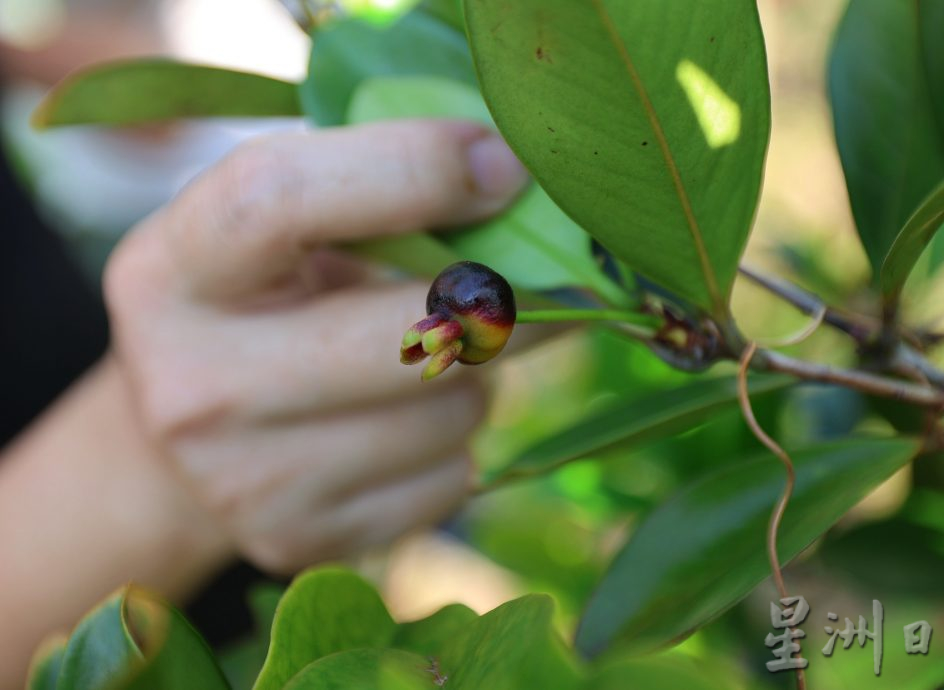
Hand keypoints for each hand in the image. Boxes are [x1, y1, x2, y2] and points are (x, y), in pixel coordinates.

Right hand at [103, 120, 527, 573]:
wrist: (200, 428)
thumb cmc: (270, 302)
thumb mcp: (290, 228)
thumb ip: (381, 191)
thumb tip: (521, 181)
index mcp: (170, 271)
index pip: (282, 198)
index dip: (413, 168)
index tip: (503, 164)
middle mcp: (189, 386)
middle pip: (405, 331)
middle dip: (497, 298)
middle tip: (534, 281)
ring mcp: (241, 482)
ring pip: (451, 410)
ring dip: (474, 375)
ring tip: (428, 360)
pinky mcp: (301, 542)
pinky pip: (453, 480)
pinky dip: (457, 443)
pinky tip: (409, 423)